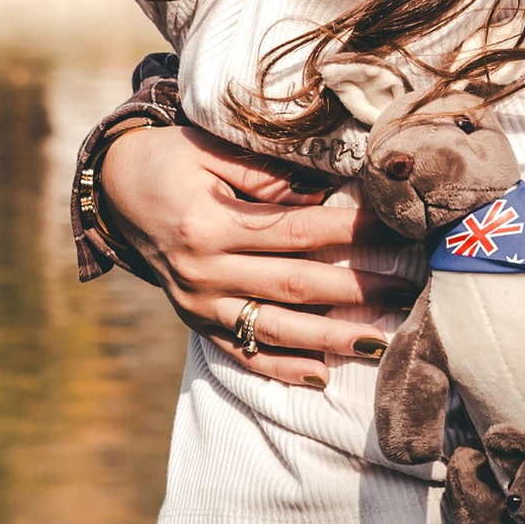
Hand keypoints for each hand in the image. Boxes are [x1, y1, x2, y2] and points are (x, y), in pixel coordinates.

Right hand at [99, 117, 422, 387]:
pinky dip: (281, 368)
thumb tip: (327, 193)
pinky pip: (243, 353)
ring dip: (332, 338)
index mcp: (209, 224)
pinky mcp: (195, 323)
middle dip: (358, 290)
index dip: (351, 233)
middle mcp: (203, 271)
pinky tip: (322, 374)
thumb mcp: (209, 149)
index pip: (298, 231)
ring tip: (382, 342)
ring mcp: (198, 304)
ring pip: (276, 329)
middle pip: (296, 285)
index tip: (397, 230)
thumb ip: (265, 174)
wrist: (114, 190)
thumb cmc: (171, 159)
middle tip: (411, 289)